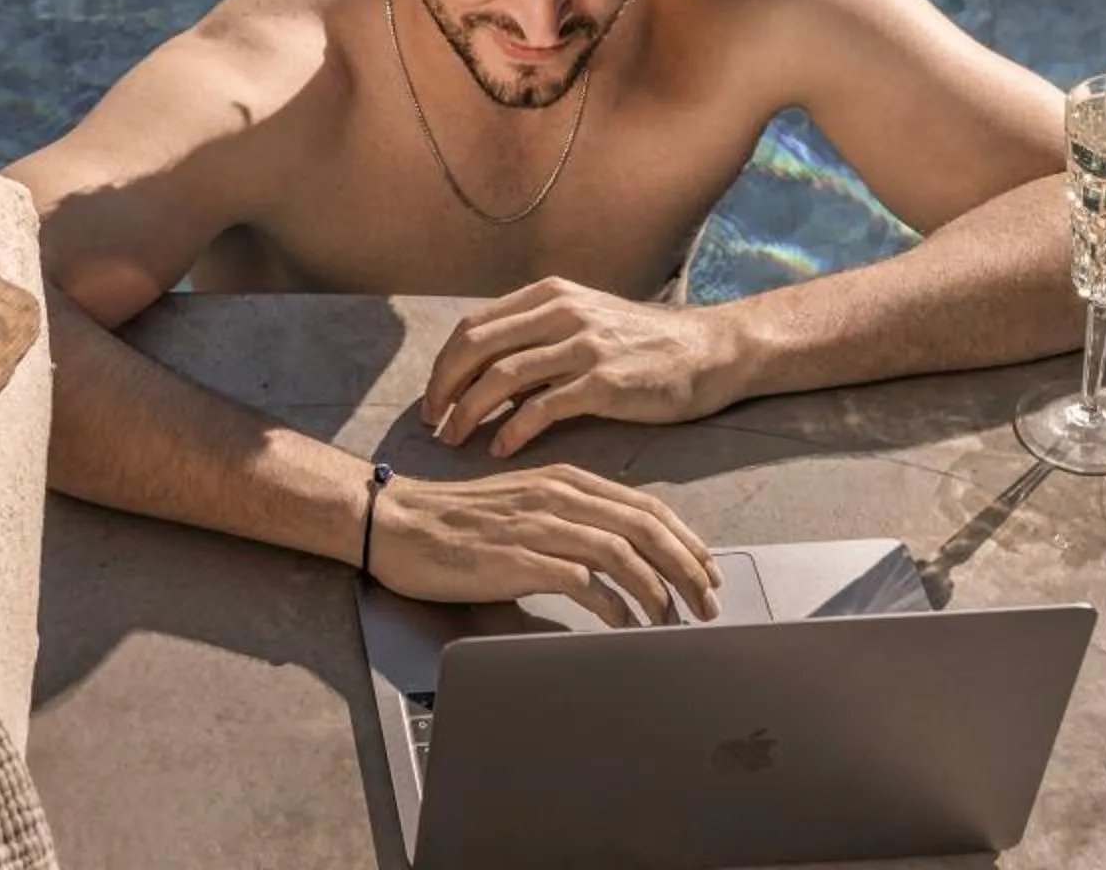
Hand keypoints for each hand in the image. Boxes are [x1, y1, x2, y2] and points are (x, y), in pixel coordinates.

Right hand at [366, 465, 719, 624]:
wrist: (397, 523)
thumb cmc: (456, 521)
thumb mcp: (523, 506)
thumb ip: (569, 520)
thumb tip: (617, 553)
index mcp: (564, 481)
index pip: (646, 507)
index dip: (685, 540)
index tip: (707, 570)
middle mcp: (558, 496)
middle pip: (645, 528)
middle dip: (686, 568)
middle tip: (708, 601)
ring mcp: (538, 525)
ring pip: (622, 552)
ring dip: (657, 591)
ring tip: (675, 621)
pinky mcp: (518, 557)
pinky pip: (582, 581)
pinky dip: (613, 604)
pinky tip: (625, 624)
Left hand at [423, 277, 739, 457]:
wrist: (708, 351)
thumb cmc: (641, 344)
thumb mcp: (583, 322)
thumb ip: (536, 338)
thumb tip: (483, 371)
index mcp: (548, 296)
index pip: (473, 326)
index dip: (443, 365)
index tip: (432, 399)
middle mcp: (561, 312)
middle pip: (476, 347)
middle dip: (444, 388)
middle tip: (432, 424)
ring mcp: (583, 345)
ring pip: (501, 376)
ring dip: (468, 411)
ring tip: (454, 440)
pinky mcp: (604, 382)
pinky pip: (542, 407)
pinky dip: (512, 430)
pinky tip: (500, 449)